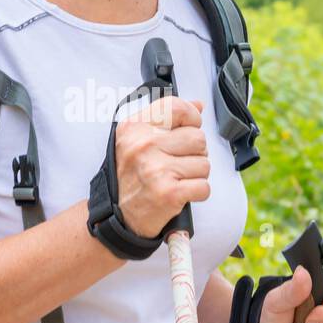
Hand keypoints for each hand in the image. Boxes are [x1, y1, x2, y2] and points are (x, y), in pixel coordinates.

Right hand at [115, 95, 210, 239]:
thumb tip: (198, 106)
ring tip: (175, 179)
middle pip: (198, 137)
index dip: (191, 118)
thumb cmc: (131, 176)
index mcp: (135, 127)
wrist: (118, 216)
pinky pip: (204, 186)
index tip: (187, 130)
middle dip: (194, 153)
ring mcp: (156, 169)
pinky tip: (179, 193)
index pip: (177, 107)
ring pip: (204, 163)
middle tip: (176, 164)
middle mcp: (143, 145)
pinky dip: (196, 193)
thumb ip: (167, 119)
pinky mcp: (169, 192)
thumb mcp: (137, 139)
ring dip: (195, 175)